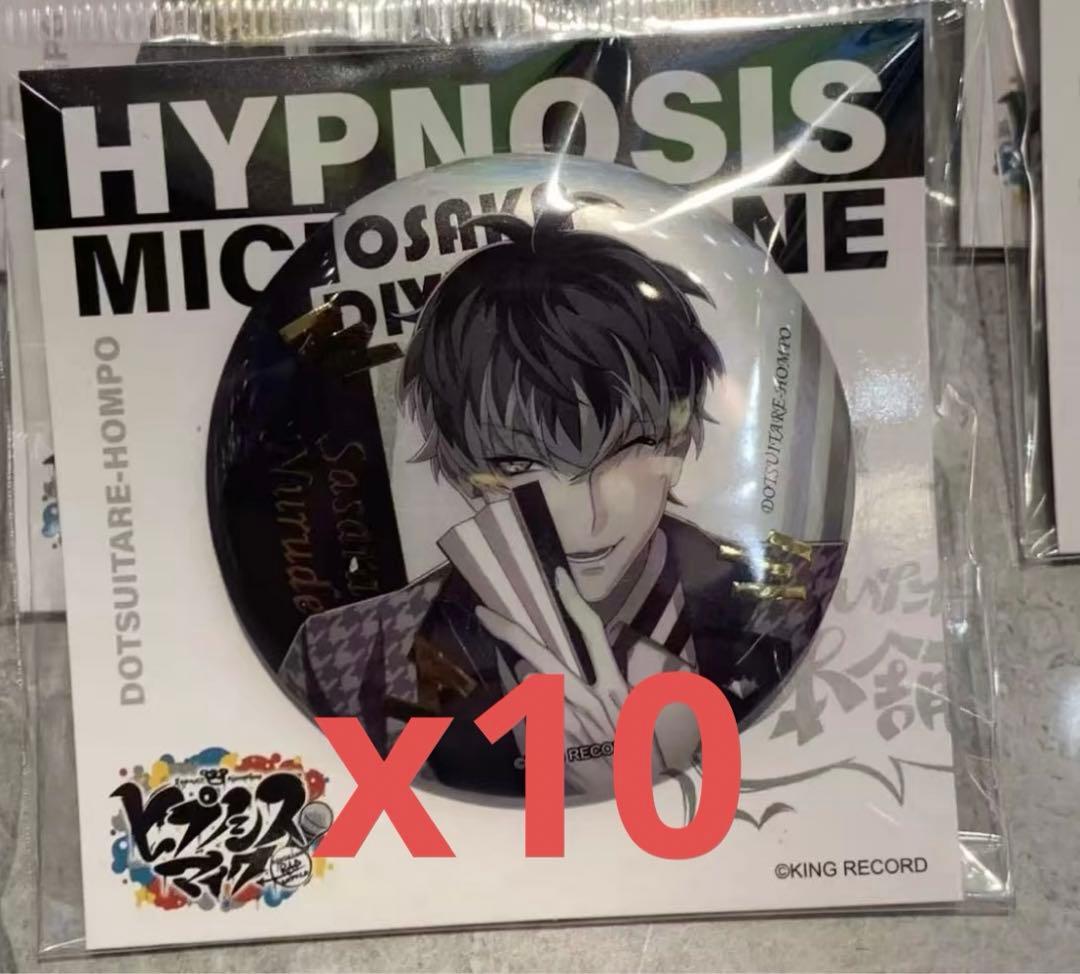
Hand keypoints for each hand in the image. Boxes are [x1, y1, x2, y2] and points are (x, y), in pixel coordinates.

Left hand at [476, 567, 666, 792]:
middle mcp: (589, 700)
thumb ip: (612, 686)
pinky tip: (520, 706)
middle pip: (542, 656)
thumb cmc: (640, 754)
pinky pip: (523, 721)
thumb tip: (587, 660)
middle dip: (509, 631)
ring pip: (527, 688)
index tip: (557, 577)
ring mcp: (567, 724)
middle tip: (483, 612)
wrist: (637, 799)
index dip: (574, 603)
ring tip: (516, 669)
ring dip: (518, 678)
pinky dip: (519, 711)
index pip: (593, 634)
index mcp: (615, 687)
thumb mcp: (636, 714)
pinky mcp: (553, 747)